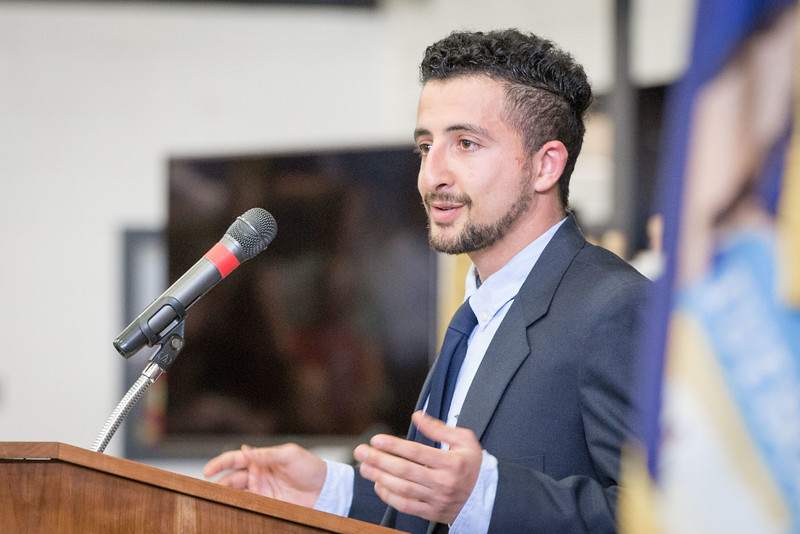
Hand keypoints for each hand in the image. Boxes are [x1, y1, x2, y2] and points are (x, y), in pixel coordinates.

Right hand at [203, 443, 326, 507]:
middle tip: (208, 492)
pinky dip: (239, 508)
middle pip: (231, 479)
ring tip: (216, 502)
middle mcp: (258, 475)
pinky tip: (232, 510)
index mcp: (261, 459)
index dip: (220, 463)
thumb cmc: (310, 467)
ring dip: (226, 497)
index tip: (207, 471)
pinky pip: (249, 507)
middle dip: (219, 484)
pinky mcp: (267, 505)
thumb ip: (267, 454)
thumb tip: (245, 449)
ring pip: (237, 494)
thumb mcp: (289, 455)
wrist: (325, 489)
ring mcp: (261, 491)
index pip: (235, 459)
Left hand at [354, 411, 482, 523]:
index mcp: (451, 463)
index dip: (394, 445)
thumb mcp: (464, 440)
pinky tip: (379, 486)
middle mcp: (443, 483)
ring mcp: (437, 499)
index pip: (416, 452)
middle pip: (405, 471)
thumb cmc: (474, 466)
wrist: (488, 497)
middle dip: (379, 460)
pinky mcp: (432, 512)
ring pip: (403, 489)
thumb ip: (439, 428)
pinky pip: (407, 506)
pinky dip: (390, 497)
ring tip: (365, 467)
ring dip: (380, 477)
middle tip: (361, 451)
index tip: (377, 439)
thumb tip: (418, 416)